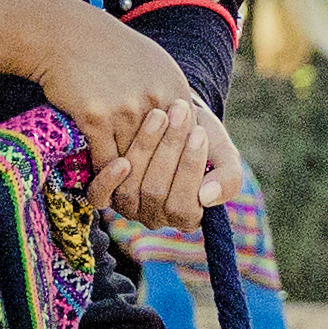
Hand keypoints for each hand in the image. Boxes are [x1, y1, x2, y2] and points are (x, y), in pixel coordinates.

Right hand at [0, 0, 213, 184]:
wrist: (65, 35)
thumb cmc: (107, 49)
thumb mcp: (152, 63)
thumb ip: (170, 95)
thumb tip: (184, 127)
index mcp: (174, 87)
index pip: (188, 138)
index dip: (179, 160)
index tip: (170, 174)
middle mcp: (155, 100)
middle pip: (163, 155)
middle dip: (156, 177)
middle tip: (151, 196)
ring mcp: (126, 110)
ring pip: (133, 162)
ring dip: (127, 178)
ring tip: (126, 191)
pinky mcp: (97, 118)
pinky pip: (105, 161)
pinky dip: (103, 173)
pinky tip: (101, 177)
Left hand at [91, 94, 244, 235]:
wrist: (170, 118)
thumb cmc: (200, 138)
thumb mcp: (223, 155)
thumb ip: (228, 178)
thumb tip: (206, 197)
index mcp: (187, 216)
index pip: (185, 205)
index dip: (191, 168)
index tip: (199, 132)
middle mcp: (156, 217)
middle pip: (157, 193)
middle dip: (170, 149)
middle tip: (180, 112)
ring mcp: (128, 207)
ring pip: (131, 189)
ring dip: (145, 149)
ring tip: (158, 114)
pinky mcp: (105, 193)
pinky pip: (100, 197)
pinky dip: (109, 180)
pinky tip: (121, 160)